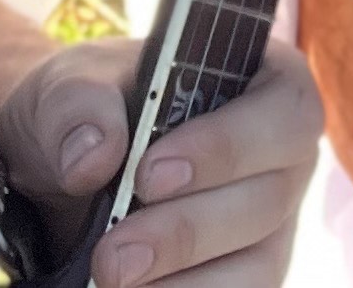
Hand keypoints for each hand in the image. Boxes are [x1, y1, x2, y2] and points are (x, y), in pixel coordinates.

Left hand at [0, 34, 322, 286]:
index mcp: (267, 85)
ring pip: (259, 264)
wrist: (66, 174)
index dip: (227, 145)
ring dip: (188, 283)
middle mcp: (282, 160)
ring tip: (113, 282)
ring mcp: (270, 226)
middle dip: (187, 231)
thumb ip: (80, 105)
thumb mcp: (73, 86)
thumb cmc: (94, 110)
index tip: (150, 173)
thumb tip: (93, 157)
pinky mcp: (245, 276)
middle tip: (114, 254)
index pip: (286, 111)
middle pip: (269, 199)